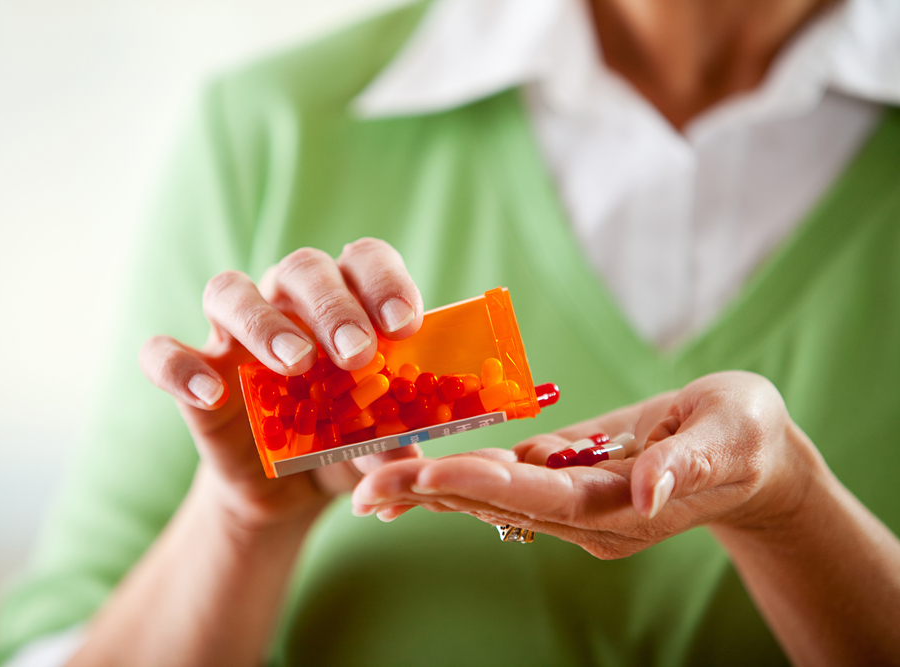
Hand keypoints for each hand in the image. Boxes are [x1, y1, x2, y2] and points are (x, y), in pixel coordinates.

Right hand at [138, 238, 425, 533]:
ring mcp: (233, 335)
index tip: (405, 325)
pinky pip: (164, 354)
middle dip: (332, 306)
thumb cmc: (341, 443)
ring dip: (264, 323)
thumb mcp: (372, 449)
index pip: (362, 260)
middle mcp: (286, 303)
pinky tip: (212, 395)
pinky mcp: (193, 374)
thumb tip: (405, 455)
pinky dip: (181, 368)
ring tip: (296, 364)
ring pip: (229, 291)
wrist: (286, 488)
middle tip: (358, 353)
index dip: (384, 281)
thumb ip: (388, 445)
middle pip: (301, 269)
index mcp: (344, 302)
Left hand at [352, 371, 821, 557]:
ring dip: (432, 490)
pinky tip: (415, 475)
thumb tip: (644, 490)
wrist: (749, 453)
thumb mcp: (729, 438)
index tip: (427, 473)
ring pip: (493, 498)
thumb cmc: (745, 435)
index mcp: (623, 506)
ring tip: (369, 486)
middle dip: (432, 493)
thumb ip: (686, 466)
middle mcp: (589, 515)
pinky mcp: (567, 482)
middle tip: (364, 488)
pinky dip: (459, 476)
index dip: (484, 484)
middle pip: (500, 505)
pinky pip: (505, 482)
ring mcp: (575, 504)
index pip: (543, 496)